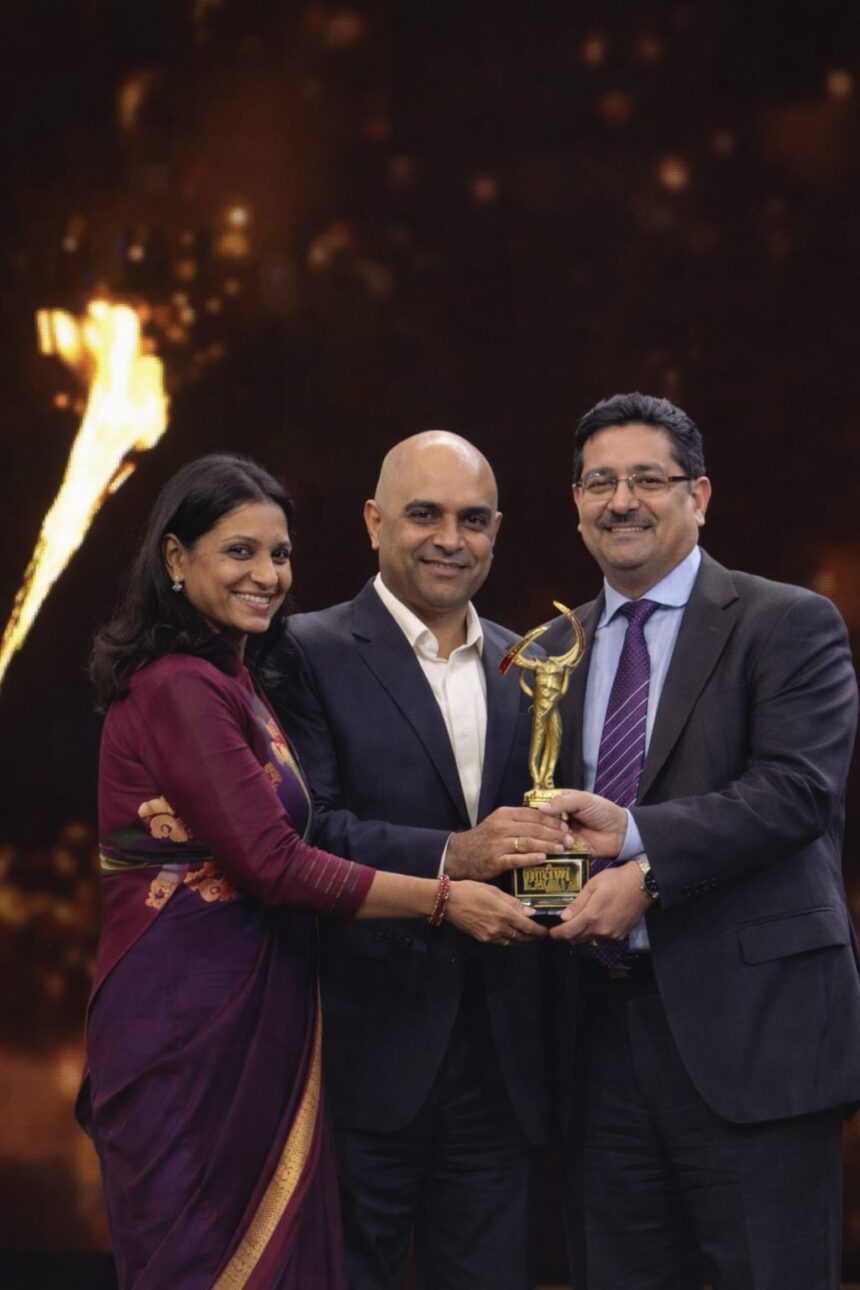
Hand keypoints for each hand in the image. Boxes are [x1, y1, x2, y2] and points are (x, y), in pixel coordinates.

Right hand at [445, 806, 567, 879]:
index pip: (533, 814)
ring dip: (548, 845)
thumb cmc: (484, 839)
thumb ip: (518, 820)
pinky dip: (532, 858)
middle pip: (534, 828)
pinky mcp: (495, 860)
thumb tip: (545, 820)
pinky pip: (518, 858)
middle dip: (554, 833)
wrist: (460, 855)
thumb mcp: (499, 822)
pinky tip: (544, 858)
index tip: (566, 825)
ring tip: (562, 849)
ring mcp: (498, 843)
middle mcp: (501, 826)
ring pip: (528, 842)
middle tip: (569, 839)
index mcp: (504, 814)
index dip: (552, 819)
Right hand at [446, 880, 547, 943]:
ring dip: (523, 940)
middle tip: (541, 934)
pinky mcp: (482, 938)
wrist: (448, 901)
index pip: (528, 927)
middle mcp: (499, 928)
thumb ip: (513, 902)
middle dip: (533, 937)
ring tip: (529, 936)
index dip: (539, 930)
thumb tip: (530, 912)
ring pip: (512, 942)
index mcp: (504, 914)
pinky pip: (501, 942)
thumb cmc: (471, 890)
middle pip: (522, 937)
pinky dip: (510, 940)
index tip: (546, 930)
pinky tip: (512, 935)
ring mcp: (490, 935)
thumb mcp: (494, 891)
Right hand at [537, 790, 626, 857]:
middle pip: (541, 822)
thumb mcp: (583, 800)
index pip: (540, 804)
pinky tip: (558, 849)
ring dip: (551, 838)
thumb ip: (562, 802)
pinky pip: (555, 851)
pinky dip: (555, 850)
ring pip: (546, 837)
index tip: (528, 813)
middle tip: (554, 827)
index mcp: (560, 803)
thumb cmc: (603, 811)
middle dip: (544, 825)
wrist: (620, 832)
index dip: (534, 808)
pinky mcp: (566, 850)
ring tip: (564, 837)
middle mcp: (557, 819)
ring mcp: (560, 835)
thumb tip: (541, 808)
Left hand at [549, 862, 651, 941]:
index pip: (569, 932)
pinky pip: (603, 939)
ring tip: (579, 924)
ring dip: (582, 935)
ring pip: (590, 940)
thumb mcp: (593, 885)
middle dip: (568, 934)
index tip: (551, 932)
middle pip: (578, 939)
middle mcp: (601, 930)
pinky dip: (596, 934)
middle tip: (564, 925)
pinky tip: (596, 924)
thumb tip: (564, 916)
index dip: (557, 934)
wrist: (642, 885)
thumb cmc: (617, 880)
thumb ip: (578, 902)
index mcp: (592, 916)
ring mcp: (612, 934)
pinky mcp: (621, 935)